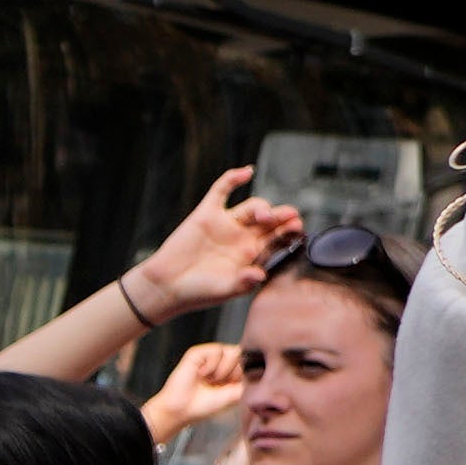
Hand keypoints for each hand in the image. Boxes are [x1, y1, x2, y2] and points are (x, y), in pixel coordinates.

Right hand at [125, 171, 304, 328]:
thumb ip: (243, 283)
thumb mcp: (224, 291)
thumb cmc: (198, 292)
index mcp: (252, 255)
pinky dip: (232, 179)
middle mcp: (242, 237)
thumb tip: (259, 274)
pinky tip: (246, 172)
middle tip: (292, 218)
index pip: (277, 240)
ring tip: (265, 216)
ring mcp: (226, 224)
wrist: (167, 286)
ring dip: (261, 207)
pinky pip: (221, 191)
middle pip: (269, 222)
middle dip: (282, 218)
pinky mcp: (206, 214)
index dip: (289, 234)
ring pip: (252, 207)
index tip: (299, 230)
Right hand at [141, 343, 248, 445]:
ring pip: (232, 351)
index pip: (250, 361)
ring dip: (223, 370)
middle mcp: (222, 362)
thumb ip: (248, 381)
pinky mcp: (198, 353)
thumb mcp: (234, 395)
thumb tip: (262, 370)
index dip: (247, 372)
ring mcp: (210, 356)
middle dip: (235, 371)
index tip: (235, 385)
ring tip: (211, 381)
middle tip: (220, 384)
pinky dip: (212, 365)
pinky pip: (216, 350)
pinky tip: (202, 375)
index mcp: (232, 372)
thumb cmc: (205, 406)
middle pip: (242, 354)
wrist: (182, 410)